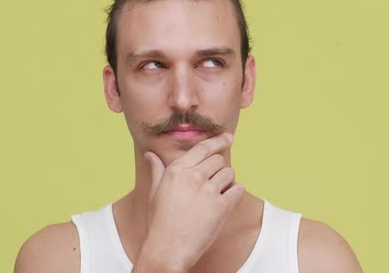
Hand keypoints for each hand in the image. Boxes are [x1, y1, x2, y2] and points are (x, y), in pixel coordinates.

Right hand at [133, 133, 245, 271]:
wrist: (167, 249)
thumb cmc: (159, 222)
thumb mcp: (155, 193)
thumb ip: (157, 171)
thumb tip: (150, 155)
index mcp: (176, 170)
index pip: (203, 148)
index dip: (218, 140)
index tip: (228, 138)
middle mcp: (193, 176)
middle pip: (219, 160)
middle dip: (219, 169)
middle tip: (213, 183)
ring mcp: (208, 191)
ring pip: (230, 173)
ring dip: (227, 182)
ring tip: (216, 196)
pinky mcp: (221, 206)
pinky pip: (238, 190)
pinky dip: (235, 194)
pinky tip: (226, 202)